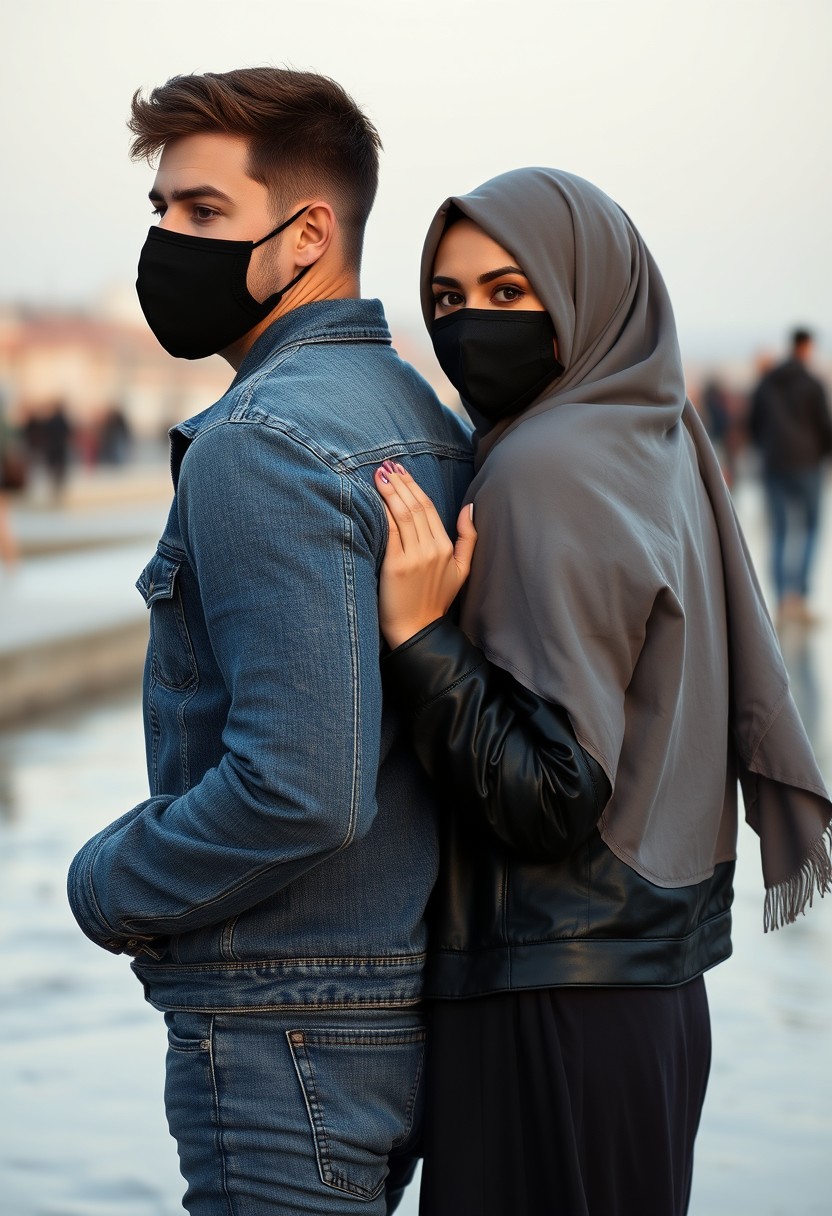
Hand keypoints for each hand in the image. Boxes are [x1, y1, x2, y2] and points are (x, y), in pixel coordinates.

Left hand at [373, 461, 476, 648]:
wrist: (417, 630)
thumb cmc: (436, 601)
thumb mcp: (462, 571)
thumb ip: (469, 538)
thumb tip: (471, 508)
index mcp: (447, 548)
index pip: (429, 508)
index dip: (414, 486)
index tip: (401, 470)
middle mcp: (433, 549)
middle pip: (415, 506)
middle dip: (400, 482)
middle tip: (387, 465)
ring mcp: (415, 556)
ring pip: (403, 514)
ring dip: (390, 490)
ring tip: (379, 474)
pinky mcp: (396, 565)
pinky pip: (390, 530)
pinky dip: (383, 510)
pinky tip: (375, 497)